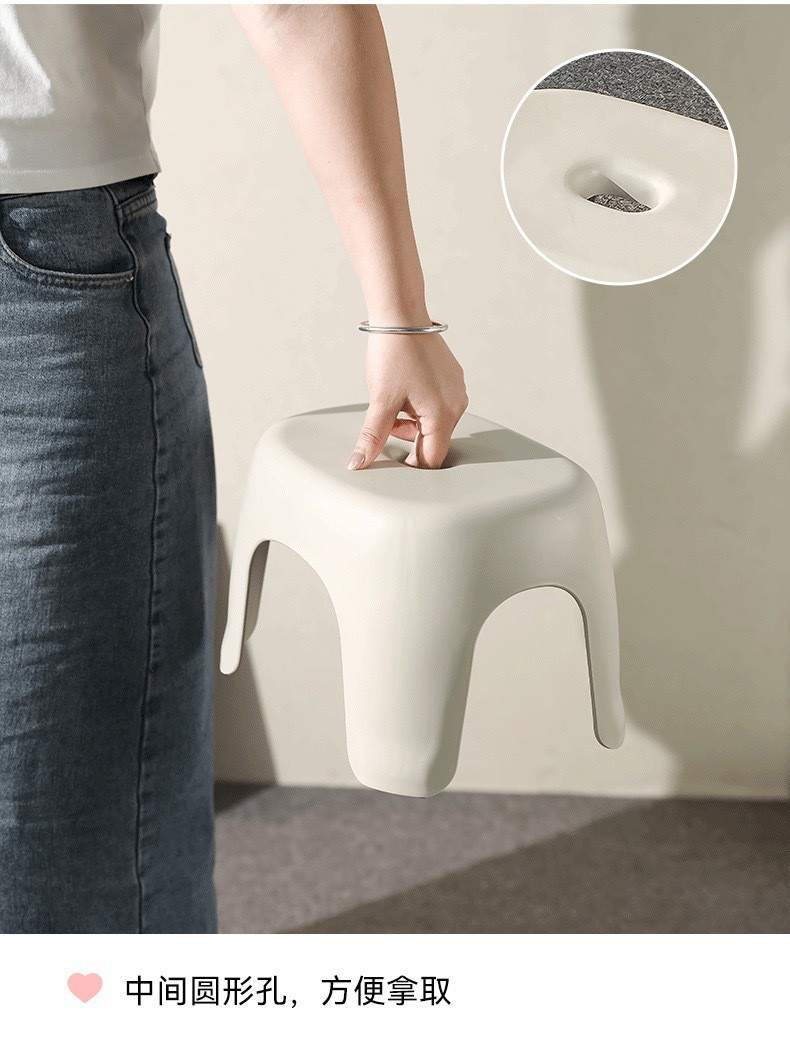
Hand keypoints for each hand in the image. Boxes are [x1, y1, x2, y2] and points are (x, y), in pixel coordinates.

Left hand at [347, 332, 468, 469]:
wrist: (401, 315)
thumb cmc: (393, 354)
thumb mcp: (380, 401)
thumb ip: (372, 437)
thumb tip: (358, 463)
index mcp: (443, 415)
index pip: (431, 459)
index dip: (411, 467)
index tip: (391, 466)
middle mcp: (456, 405)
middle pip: (434, 442)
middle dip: (409, 442)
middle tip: (385, 428)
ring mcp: (457, 391)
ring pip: (434, 424)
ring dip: (412, 425)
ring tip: (391, 407)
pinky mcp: (452, 379)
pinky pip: (438, 406)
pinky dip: (419, 409)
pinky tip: (402, 395)